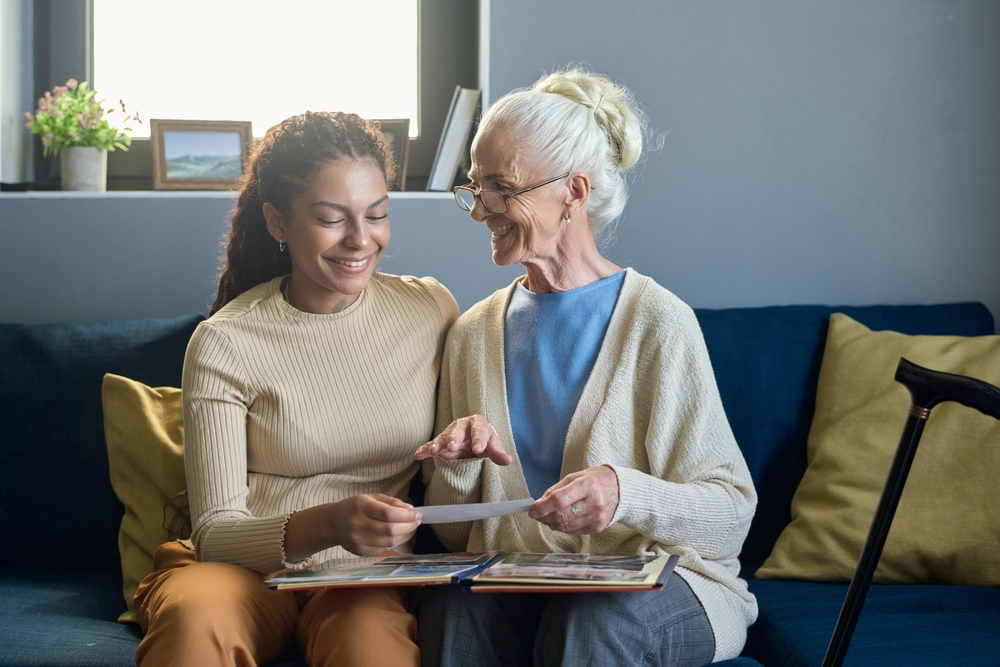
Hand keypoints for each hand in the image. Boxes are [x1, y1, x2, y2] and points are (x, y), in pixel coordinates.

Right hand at [285, 494, 420, 559]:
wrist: (332, 523)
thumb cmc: (354, 507)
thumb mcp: (371, 498)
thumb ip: (391, 502)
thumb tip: (410, 509)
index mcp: (360, 506)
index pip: (388, 514)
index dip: (407, 515)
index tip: (418, 514)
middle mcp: (357, 524)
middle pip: (390, 530)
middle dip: (409, 526)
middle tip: (417, 521)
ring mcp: (358, 540)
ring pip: (389, 541)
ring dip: (403, 534)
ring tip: (406, 526)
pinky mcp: (360, 551)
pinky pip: (384, 548)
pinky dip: (393, 541)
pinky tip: (392, 534)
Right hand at [414, 415, 512, 465]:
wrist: (473, 442)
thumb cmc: (485, 442)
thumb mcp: (492, 446)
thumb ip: (497, 453)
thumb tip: (508, 460)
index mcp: (478, 423)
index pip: (480, 430)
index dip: (479, 439)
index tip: (478, 449)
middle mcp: (462, 425)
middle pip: (458, 430)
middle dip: (455, 437)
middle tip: (453, 446)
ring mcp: (449, 433)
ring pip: (443, 437)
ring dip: (438, 443)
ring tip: (434, 451)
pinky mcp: (440, 443)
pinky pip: (431, 445)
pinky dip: (425, 449)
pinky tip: (418, 455)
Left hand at [529, 465, 619, 534]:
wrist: (620, 489)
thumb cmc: (595, 480)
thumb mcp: (575, 476)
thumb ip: (556, 490)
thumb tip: (540, 503)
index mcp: (587, 485)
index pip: (560, 500)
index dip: (543, 507)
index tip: (533, 510)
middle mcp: (594, 503)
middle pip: (562, 515)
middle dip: (545, 517)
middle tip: (537, 514)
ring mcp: (597, 517)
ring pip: (566, 526)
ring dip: (552, 523)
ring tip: (546, 518)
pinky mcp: (597, 527)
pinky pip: (574, 531)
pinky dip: (563, 527)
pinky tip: (560, 521)